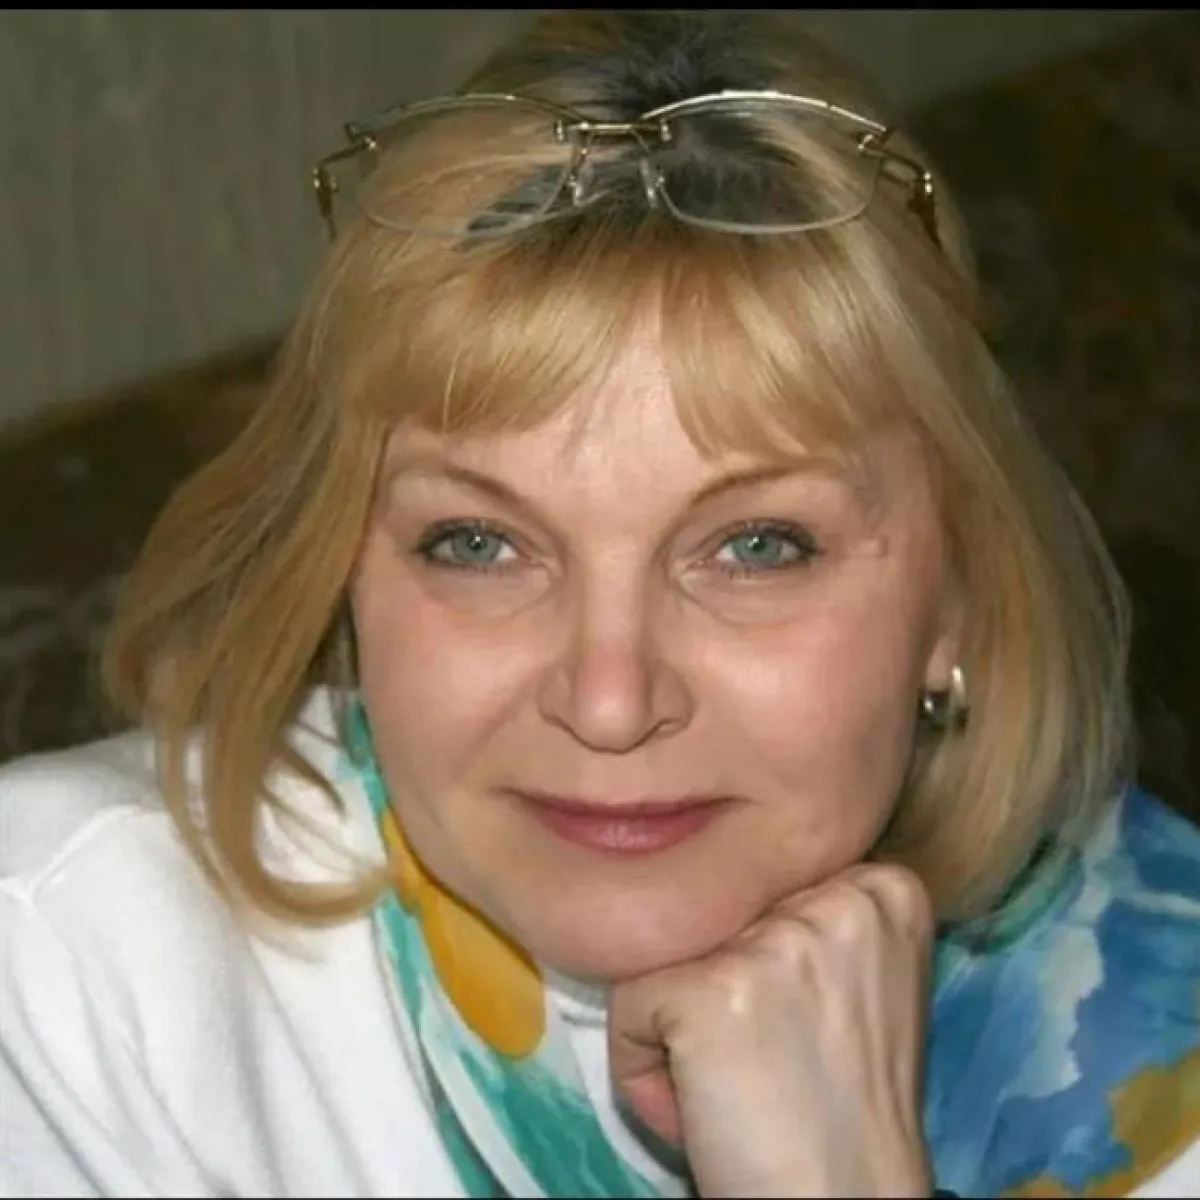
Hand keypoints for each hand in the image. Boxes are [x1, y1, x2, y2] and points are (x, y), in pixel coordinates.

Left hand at [608, 863, 934, 1197]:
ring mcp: (772, 941)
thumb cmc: (844, 1106)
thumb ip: (807, 920)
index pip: (764, 878)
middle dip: (719, 984)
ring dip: (679, 1025)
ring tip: (734, 1084)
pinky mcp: (707, 991)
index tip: (798, 1022)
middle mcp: (836, 896)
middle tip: (766, 1059)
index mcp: (882, 889)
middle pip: (715, 910)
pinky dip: (640, 1069)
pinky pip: (626, 1008)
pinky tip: (699, 1109)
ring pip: (666, 951)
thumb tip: (713, 890)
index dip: (763, 955)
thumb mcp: (855, 983)